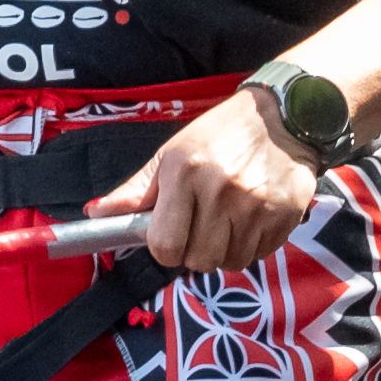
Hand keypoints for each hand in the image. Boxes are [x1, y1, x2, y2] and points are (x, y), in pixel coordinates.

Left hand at [132, 82, 327, 272]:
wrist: (282, 118)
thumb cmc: (219, 135)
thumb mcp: (172, 154)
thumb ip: (136, 190)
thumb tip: (95, 213)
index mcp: (185, 173)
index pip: (165, 245)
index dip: (165, 249)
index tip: (171, 238)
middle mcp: (221, 191)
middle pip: (199, 260)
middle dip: (195, 251)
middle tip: (202, 228)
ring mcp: (256, 206)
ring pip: (231, 262)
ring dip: (225, 250)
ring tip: (228, 221)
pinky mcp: (285, 216)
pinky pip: (259, 255)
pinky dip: (251, 246)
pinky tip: (251, 220)